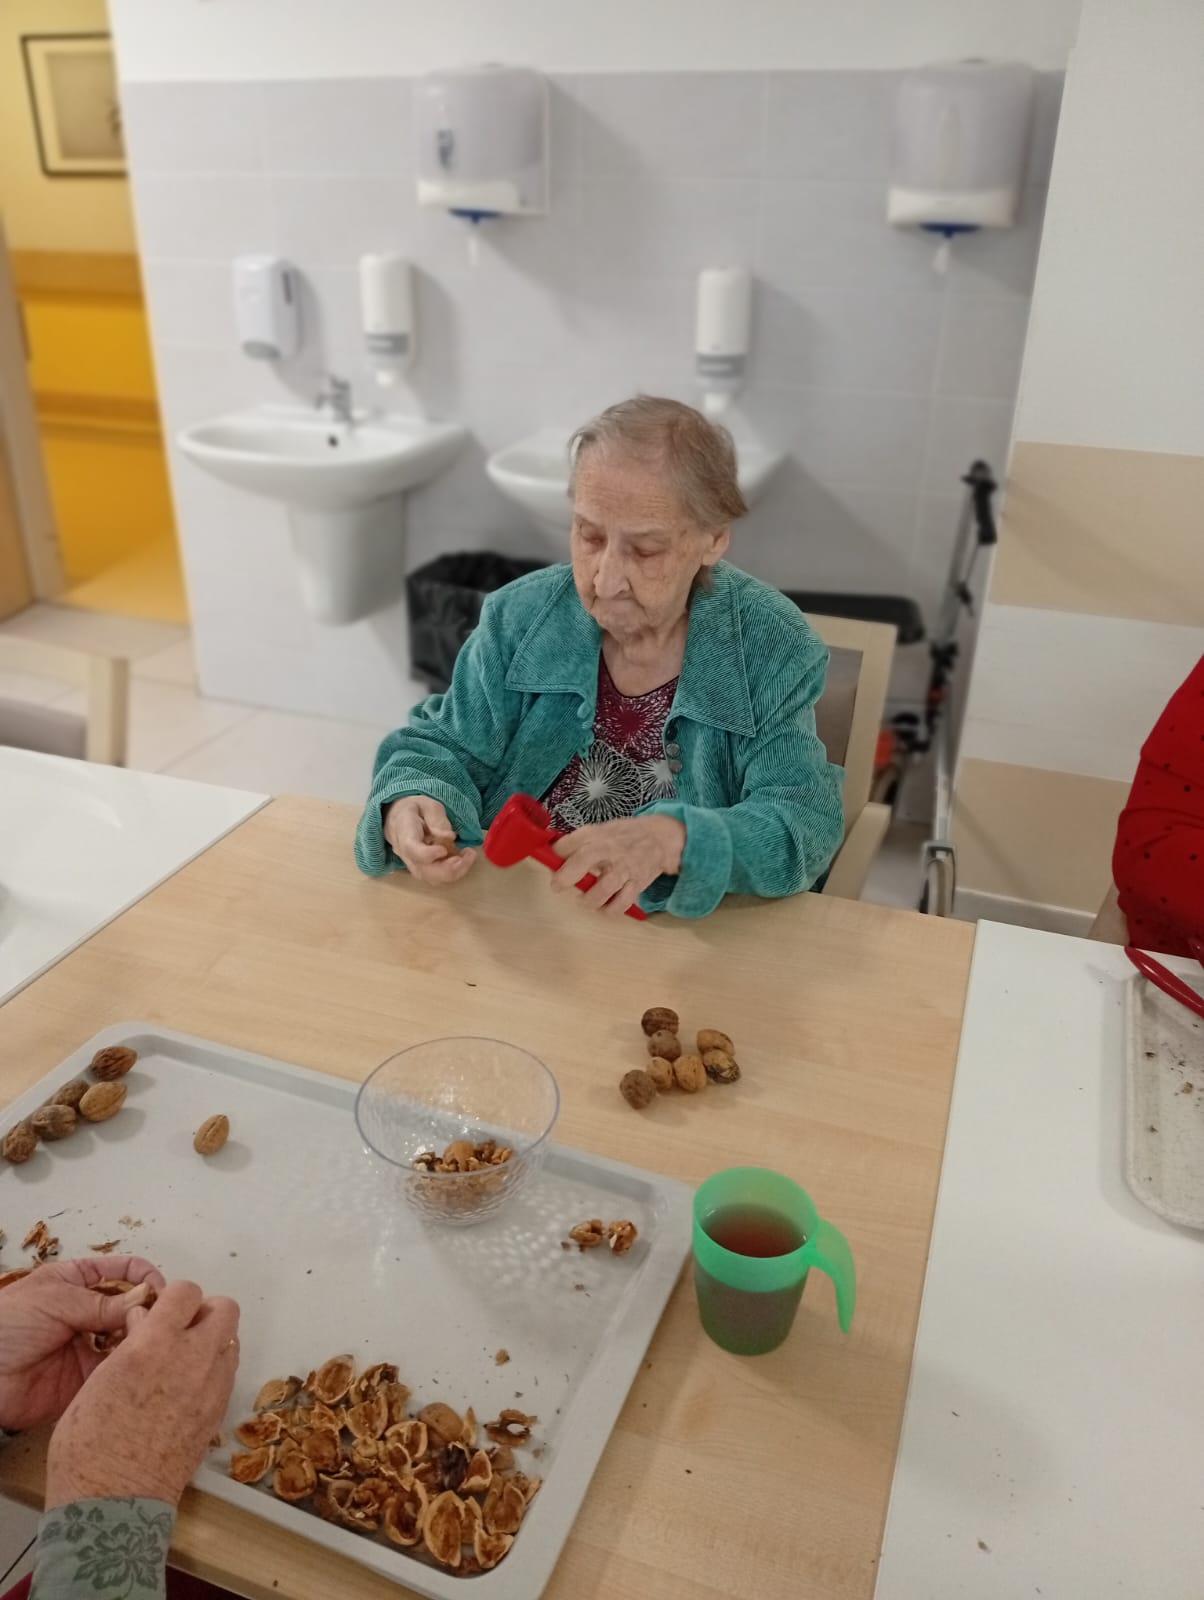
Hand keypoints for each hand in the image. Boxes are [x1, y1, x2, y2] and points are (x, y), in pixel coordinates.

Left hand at [0, 1256, 163, 1430]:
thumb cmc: (7, 1326)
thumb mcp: (55, 1300)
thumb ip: (102, 1303)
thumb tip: (147, 1299)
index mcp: (78, 1283)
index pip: (124, 1271)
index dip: (145, 1277)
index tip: (161, 1291)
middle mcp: (88, 1313)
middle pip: (132, 1306)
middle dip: (148, 1311)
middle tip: (160, 1322)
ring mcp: (88, 1347)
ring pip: (129, 1339)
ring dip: (141, 1340)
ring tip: (148, 1345)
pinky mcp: (86, 1380)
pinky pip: (117, 1373)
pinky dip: (130, 1369)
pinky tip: (137, 1368)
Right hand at [46, 1280, 239, 1509]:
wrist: (113, 1502)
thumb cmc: (89, 1446)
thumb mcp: (98, 1381)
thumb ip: (130, 1344)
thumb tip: (144, 1322)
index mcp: (155, 1345)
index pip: (186, 1292)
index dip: (174, 1297)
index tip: (160, 1310)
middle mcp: (192, 1359)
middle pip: (225, 1309)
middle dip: (204, 1313)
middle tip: (179, 1330)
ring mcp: (212, 1387)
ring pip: (231, 1341)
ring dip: (212, 1342)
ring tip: (182, 1362)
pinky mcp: (219, 1414)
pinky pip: (228, 1375)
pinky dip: (214, 1372)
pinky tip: (187, 1390)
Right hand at [383, 796, 475, 884]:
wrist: (399, 817)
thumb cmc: (414, 809)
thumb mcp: (428, 805)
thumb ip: (438, 820)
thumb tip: (449, 837)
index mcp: (404, 831)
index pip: (411, 849)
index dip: (428, 854)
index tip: (444, 850)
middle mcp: (404, 853)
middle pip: (423, 870)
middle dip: (449, 868)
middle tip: (469, 855)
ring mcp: (411, 864)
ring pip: (430, 878)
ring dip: (454, 872)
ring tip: (469, 856)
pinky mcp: (421, 869)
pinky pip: (435, 877)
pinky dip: (452, 872)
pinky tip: (463, 860)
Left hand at [552, 814, 685, 916]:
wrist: (659, 838)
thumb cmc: (625, 836)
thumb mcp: (601, 830)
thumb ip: (579, 843)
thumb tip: (553, 856)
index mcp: (596, 834)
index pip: (568, 842)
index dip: (554, 854)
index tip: (550, 862)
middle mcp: (610, 850)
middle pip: (583, 861)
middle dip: (566, 877)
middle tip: (557, 886)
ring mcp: (624, 868)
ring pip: (603, 888)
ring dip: (589, 899)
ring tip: (584, 900)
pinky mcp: (636, 883)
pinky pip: (621, 903)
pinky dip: (610, 910)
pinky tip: (604, 908)